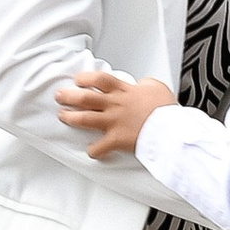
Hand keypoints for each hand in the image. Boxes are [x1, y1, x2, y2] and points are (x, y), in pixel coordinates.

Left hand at [55, 63, 177, 158]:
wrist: (170, 128)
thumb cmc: (165, 109)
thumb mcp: (156, 86)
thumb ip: (145, 83)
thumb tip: (141, 84)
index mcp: (124, 91)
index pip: (99, 79)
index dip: (85, 78)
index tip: (77, 80)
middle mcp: (115, 105)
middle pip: (85, 97)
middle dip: (68, 96)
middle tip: (60, 96)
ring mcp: (113, 122)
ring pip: (85, 118)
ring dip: (71, 117)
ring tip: (63, 116)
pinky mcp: (116, 140)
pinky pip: (99, 147)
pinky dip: (93, 150)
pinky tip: (90, 150)